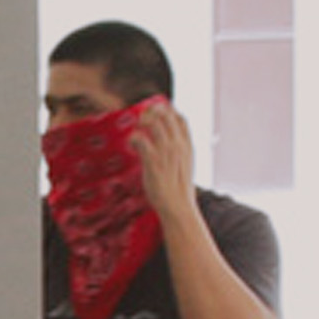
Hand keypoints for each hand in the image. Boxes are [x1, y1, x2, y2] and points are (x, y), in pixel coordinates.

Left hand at [129, 99, 200, 220]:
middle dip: (151, 111)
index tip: (155, 114)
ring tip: (136, 133)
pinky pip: (140, 139)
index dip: (167, 111)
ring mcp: (165, 152)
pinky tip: (131, 144)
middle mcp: (177, 145)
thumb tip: (170, 143)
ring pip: (153, 122)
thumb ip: (178, 151)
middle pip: (165, 115)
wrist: (178, 207)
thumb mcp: (185, 165)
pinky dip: (133, 137)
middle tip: (141, 120)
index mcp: (187, 145)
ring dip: (141, 122)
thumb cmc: (178, 189)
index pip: (180, 117)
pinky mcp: (153, 161)